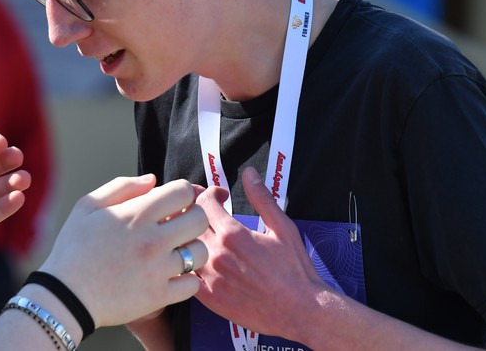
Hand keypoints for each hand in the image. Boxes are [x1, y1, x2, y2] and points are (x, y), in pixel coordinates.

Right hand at [38, 175, 208, 328]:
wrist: (65, 296)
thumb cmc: (73, 247)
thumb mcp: (87, 206)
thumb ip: (122, 187)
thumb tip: (153, 180)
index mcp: (136, 214)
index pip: (183, 191)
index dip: (182, 192)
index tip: (174, 201)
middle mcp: (153, 239)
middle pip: (200, 219)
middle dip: (193, 216)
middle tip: (179, 224)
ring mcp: (159, 270)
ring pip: (201, 252)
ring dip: (192, 249)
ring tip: (177, 252)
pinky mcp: (160, 296)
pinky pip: (193, 284)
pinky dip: (186, 279)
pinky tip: (171, 276)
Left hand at [194, 167, 328, 338]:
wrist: (302, 311)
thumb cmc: (296, 270)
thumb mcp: (283, 228)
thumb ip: (262, 198)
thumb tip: (249, 173)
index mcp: (233, 234)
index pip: (203, 202)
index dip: (210, 193)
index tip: (220, 197)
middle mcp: (217, 255)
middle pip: (189, 222)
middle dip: (197, 211)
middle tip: (209, 213)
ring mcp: (211, 278)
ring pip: (184, 247)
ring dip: (191, 237)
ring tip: (206, 236)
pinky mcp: (209, 298)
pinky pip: (185, 275)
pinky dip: (189, 263)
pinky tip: (202, 261)